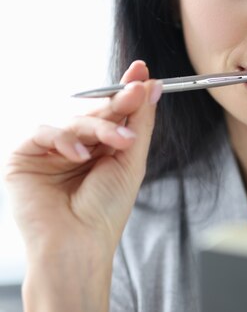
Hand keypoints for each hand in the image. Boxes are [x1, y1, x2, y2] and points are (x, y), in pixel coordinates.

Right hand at [2, 60, 161, 310]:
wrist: (78, 245)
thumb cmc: (106, 210)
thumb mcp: (131, 160)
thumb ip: (139, 122)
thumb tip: (152, 86)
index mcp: (99, 145)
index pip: (111, 110)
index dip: (125, 90)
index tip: (142, 72)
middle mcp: (74, 143)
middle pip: (93, 109)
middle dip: (116, 103)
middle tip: (135, 94)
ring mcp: (49, 149)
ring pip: (71, 116)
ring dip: (98, 124)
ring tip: (119, 140)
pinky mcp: (24, 156)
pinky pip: (43, 130)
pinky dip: (64, 138)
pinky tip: (79, 155)